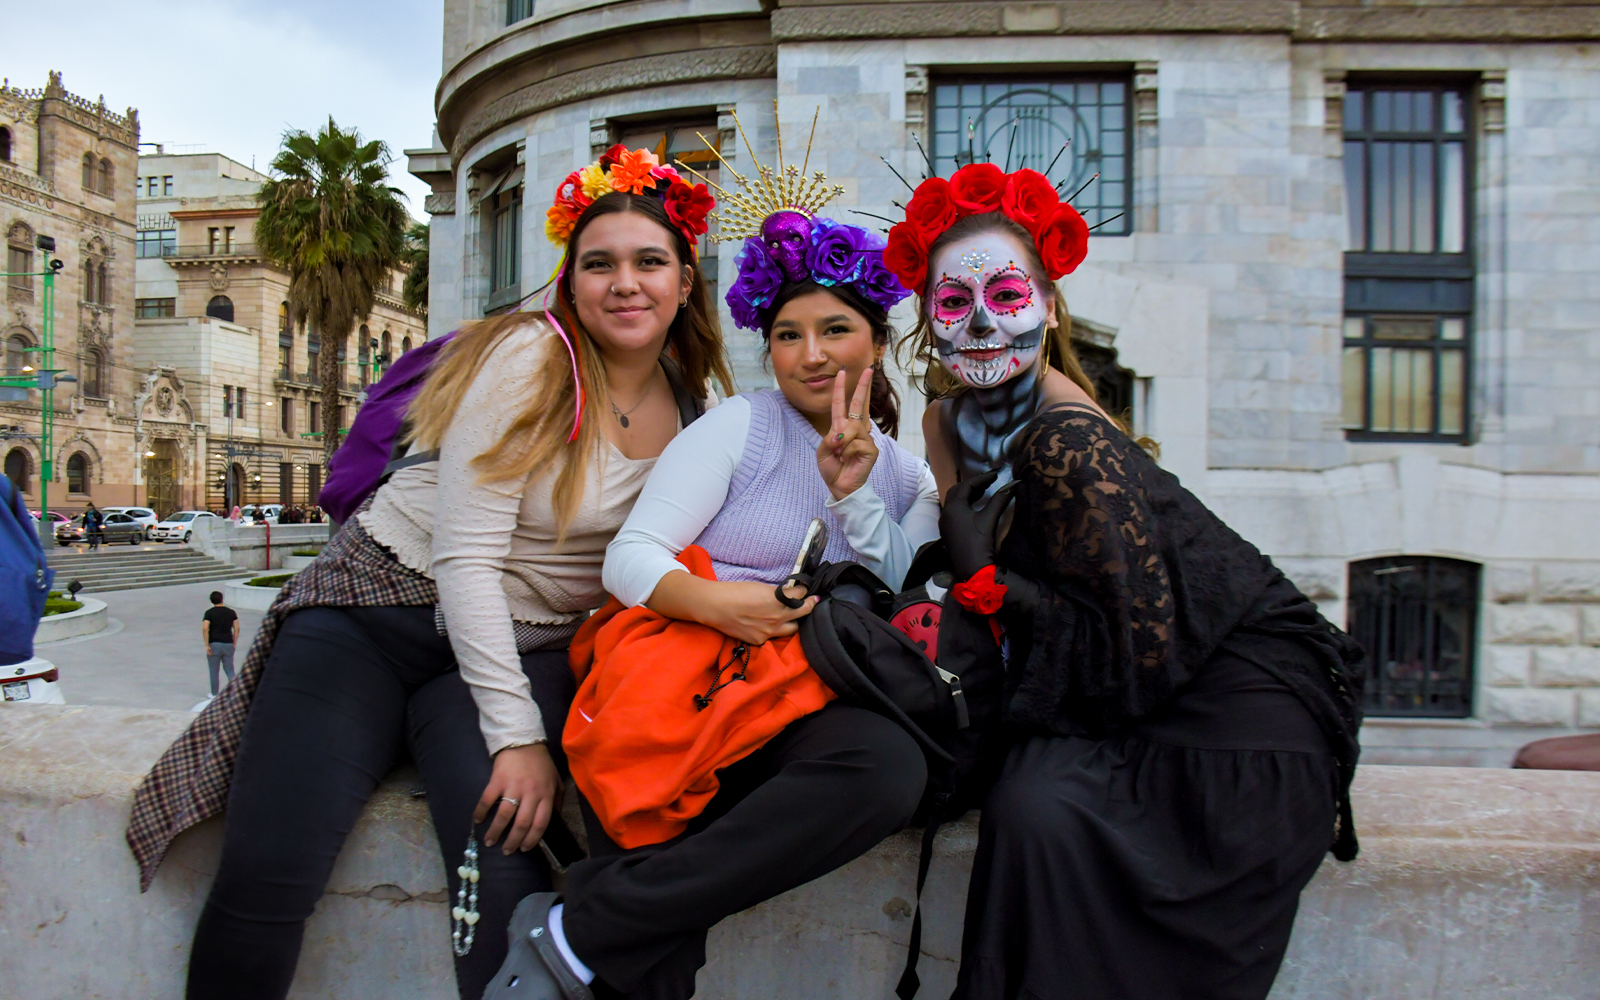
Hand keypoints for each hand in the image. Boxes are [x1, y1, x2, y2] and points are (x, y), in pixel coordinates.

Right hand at [475, 743, 560, 855]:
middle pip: (522, 824)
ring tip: (490, 842)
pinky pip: (487, 800)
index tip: (525, 848)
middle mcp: (530, 793)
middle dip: (513, 841)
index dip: (532, 839)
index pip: (540, 823)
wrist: (523, 741)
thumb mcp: (555, 781)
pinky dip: (481, 812)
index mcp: (545, 795)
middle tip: (507, 851)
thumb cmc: (540, 764)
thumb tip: (555, 819)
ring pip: (504, 816)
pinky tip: (478, 821)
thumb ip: (557, 800)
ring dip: (496, 832)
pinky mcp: (497, 780)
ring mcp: (513, 787)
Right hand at [700, 580, 817, 644]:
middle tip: (811, 602)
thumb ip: (777, 593)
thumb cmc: (735, 592)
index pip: (800, 595)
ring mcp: (770, 631)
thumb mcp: (761, 587)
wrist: (716, 607)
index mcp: (778, 600)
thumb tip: (788, 594)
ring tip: (793, 617)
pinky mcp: (760, 641)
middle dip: (808, 606)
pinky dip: (774, 631)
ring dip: (794, 622)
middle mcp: (777, 617)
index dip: (804, 591)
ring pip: (792, 629)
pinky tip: (769, 625)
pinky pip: (774, 637)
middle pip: (802, 613)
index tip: (806, 590)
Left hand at [815, 368, 878, 501]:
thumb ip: (830, 437)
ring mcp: (865, 438)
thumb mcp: (823, 450)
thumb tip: (842, 433)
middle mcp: (855, 429)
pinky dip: (847, 451)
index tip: (841, 372)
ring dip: (841, 442)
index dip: (840, 388)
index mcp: (841, 427)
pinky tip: (847, 459)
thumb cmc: (832, 468)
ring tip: (839, 454)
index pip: (841, 404)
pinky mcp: (871, 449)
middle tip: (867, 369)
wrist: (840, 487)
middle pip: (858, 404)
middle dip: (862, 386)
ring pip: (852, 428)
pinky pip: (856, 442)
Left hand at [939, 469, 1017, 580]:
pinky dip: (964, 505)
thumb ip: (1000, 499)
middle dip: (972, 484)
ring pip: (954, 502)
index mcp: (953, 507)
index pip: (966, 485)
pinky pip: (954, 512)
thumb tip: (1014, 484)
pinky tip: (975, 506)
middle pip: (957, 491)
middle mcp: (945, 513)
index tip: (996, 474)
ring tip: (984, 490)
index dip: (982, 478)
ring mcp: (945, 523)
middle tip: (989, 481)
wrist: (971, 570)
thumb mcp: (990, 519)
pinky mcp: (947, 532)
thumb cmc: (979, 543)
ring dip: (968, 494)